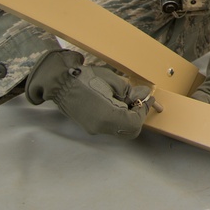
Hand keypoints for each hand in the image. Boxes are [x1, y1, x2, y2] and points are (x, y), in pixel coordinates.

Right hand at [25, 49, 151, 138]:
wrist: (61, 82)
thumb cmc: (86, 78)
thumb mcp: (113, 81)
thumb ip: (131, 92)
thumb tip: (144, 95)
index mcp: (107, 116)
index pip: (135, 123)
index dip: (144, 110)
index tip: (148, 99)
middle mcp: (101, 128)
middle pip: (129, 131)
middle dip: (137, 117)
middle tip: (139, 101)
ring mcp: (94, 129)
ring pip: (121, 130)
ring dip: (129, 118)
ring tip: (128, 101)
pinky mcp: (90, 126)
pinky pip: (111, 127)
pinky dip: (119, 118)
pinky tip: (117, 104)